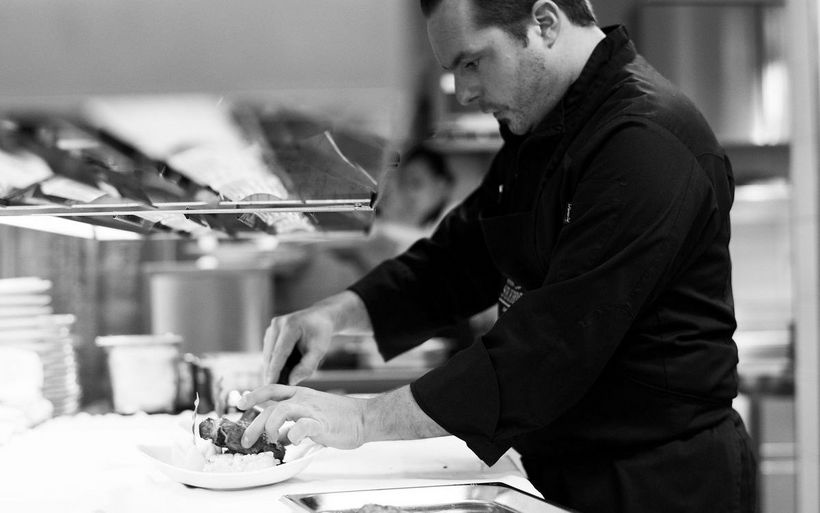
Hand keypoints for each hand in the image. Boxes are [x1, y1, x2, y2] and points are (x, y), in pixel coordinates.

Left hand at [238, 385, 366, 449]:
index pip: (272, 389)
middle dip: (254, 424)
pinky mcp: (322, 423)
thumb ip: (293, 424)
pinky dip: (294, 435)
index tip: (239, 403)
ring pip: (282, 412)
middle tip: (246, 440)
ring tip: (270, 440)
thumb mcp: (311, 416)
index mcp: (300, 394)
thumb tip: (279, 438)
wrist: (363, 417)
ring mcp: (312, 409)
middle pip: (271, 407)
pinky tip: (293, 442)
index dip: (254, 395)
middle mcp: (303, 399)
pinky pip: (303, 426)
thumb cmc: (339, 418)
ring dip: (270, 427)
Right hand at [262, 308, 333, 384]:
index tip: (270, 385)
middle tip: (274, 391)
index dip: (274, 370)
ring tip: (279, 382)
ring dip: (272, 368)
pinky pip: (269, 351)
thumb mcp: (320, 350)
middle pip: (270, 354)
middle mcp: (277, 324)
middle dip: (272, 372)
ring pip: (267, 354)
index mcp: (290, 326)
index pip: (279, 352)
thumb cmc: (321, 333)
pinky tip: (281, 372)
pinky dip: (274, 362)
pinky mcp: (270, 332)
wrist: (320, 318)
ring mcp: (272, 327)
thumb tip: (291, 381)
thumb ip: (307, 366)